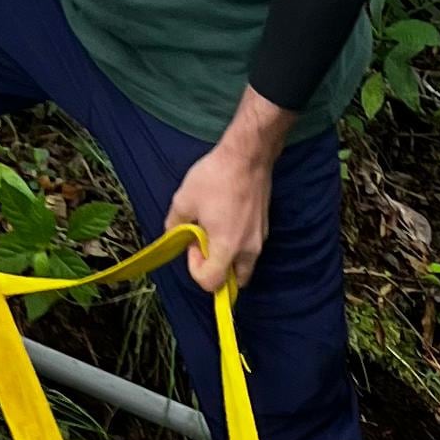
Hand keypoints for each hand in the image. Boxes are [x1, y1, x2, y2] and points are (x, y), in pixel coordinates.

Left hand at [165, 128, 275, 295]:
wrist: (247, 156)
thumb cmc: (215, 177)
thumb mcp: (184, 200)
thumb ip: (174, 225)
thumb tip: (175, 237)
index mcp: (227, 247)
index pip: (211, 282)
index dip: (196, 269)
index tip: (193, 244)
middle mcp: (248, 250)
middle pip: (234, 282)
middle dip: (217, 272)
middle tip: (206, 245)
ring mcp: (260, 240)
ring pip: (244, 266)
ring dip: (228, 259)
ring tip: (215, 231)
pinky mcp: (265, 228)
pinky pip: (250, 249)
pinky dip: (237, 246)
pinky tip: (227, 221)